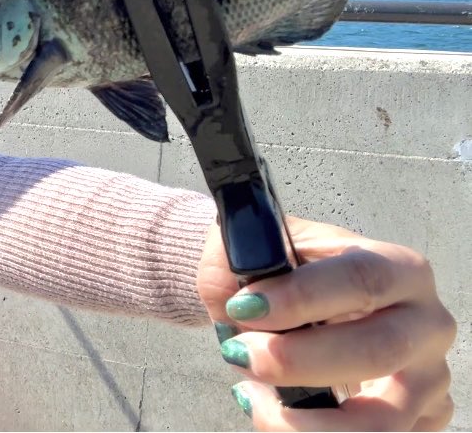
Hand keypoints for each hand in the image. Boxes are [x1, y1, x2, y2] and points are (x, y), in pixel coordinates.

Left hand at [196, 215, 456, 430]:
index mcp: (397, 267)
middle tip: (241, 354)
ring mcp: (427, 377)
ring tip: (254, 395)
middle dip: (297, 360)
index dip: (302, 295)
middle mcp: (425, 323)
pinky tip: (277, 412)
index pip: (362, 278)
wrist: (284, 302)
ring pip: (382, 419)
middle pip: (377, 351)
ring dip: (305, 419)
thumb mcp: (258, 252)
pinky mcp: (417, 419)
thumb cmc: (280, 275)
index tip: (245, 306)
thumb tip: (242, 303)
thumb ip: (249, 264)